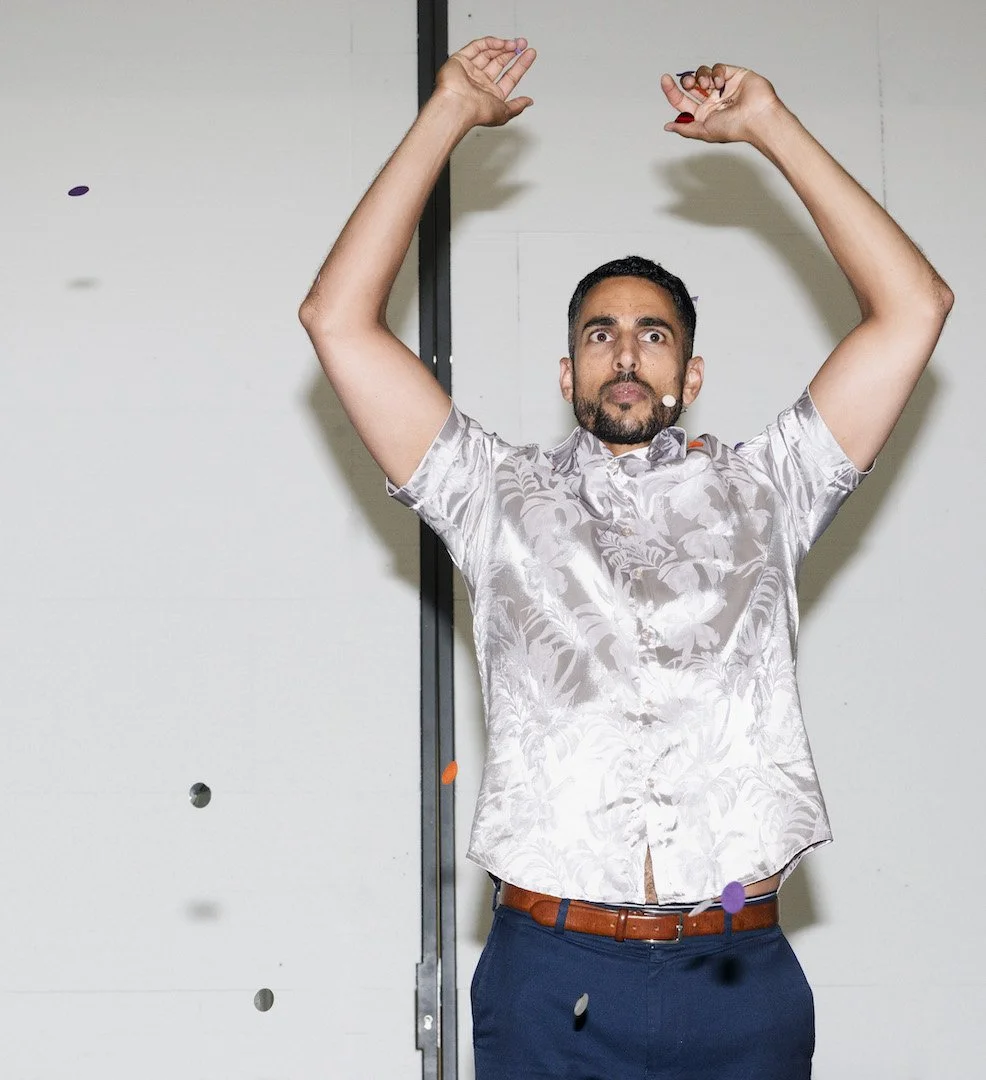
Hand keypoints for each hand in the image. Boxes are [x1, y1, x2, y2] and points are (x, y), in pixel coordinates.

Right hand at [434, 36, 535, 127]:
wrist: (457, 106)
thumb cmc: (476, 113)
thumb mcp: (504, 112)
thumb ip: (517, 106)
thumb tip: (528, 102)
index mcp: (490, 95)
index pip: (509, 77)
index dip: (520, 65)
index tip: (530, 54)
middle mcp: (480, 83)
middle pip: (499, 62)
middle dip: (512, 52)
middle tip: (522, 44)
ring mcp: (470, 71)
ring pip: (488, 53)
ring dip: (503, 46)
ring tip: (514, 43)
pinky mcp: (460, 60)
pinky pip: (476, 47)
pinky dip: (489, 43)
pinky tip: (501, 43)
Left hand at [660, 64, 781, 144]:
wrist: (756, 117)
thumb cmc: (733, 128)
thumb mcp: (703, 131)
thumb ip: (685, 128)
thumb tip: (668, 126)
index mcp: (703, 114)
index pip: (682, 101)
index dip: (672, 91)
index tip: (664, 79)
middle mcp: (712, 100)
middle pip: (691, 85)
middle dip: (687, 81)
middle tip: (690, 84)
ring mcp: (722, 87)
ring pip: (703, 73)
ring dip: (701, 76)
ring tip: (707, 84)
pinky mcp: (734, 75)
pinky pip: (718, 68)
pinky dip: (717, 73)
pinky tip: (721, 83)